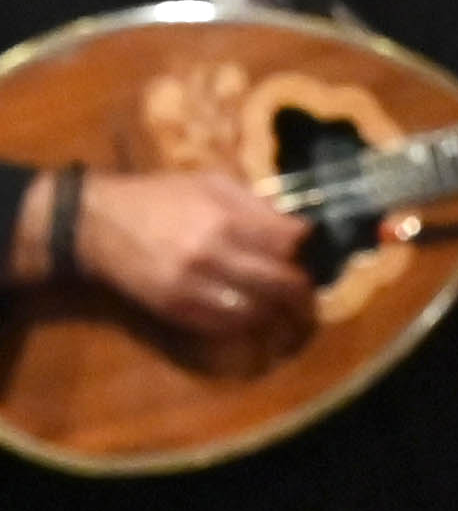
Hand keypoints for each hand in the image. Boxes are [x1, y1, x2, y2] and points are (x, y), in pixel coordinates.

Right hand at [58, 171, 317, 338]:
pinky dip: (251, 324)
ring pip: (262, 313)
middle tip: (307, 293)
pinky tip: (256, 316)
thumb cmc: (158, 198)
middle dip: (304, 292)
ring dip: (281, 315)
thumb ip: (257, 206)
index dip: (306, 251)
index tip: (307, 254)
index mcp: (224, 220)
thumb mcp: (209, 184)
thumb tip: (302, 230)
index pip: (289, 245)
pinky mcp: (180, 311)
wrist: (96, 225)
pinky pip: (231, 327)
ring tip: (288, 311)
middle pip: (284, 285)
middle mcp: (213, 256)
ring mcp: (196, 288)